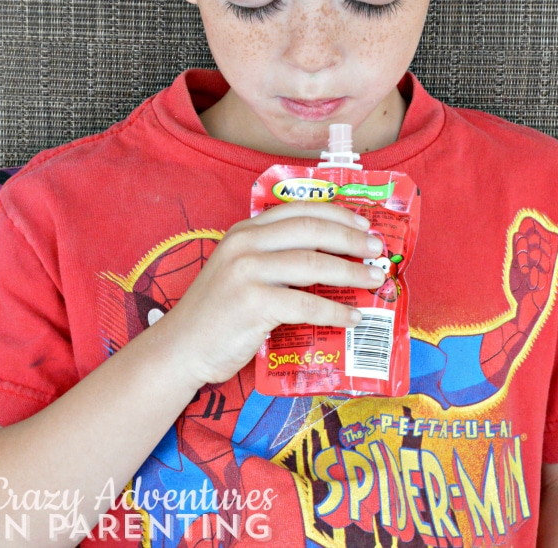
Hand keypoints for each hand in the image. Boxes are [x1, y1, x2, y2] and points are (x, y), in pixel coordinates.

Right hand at [162, 201, 385, 386]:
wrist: (180, 348)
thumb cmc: (216, 312)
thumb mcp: (240, 269)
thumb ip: (273, 256)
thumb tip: (330, 258)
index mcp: (244, 230)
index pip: (298, 210)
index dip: (336, 214)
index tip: (363, 225)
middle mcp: (245, 243)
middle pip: (311, 230)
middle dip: (350, 238)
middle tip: (377, 250)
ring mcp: (247, 272)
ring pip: (313, 264)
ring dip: (350, 272)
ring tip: (373, 280)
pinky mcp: (253, 303)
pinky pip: (306, 304)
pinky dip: (335, 310)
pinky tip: (352, 317)